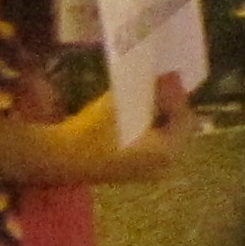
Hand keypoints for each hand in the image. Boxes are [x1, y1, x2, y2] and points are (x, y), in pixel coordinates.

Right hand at [19, 73, 193, 184]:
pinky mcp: (133, 170)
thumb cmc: (91, 133)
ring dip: (158, 114)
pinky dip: (148, 125)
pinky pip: (152, 144)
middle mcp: (163, 166)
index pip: (185, 118)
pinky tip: (136, 110)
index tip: (166, 74)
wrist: (59, 158)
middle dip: (169, 104)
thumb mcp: (124, 105)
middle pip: (177, 128)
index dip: (177, 94)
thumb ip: (152, 91)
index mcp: (166, 153)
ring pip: (164, 136)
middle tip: (159, 80)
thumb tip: (172, 75)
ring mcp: (148, 171)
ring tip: (148, 91)